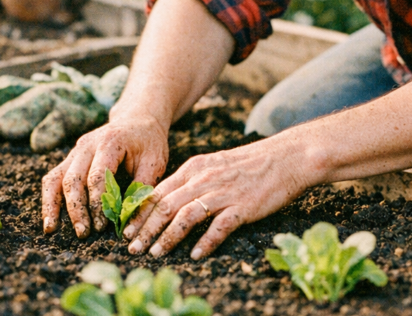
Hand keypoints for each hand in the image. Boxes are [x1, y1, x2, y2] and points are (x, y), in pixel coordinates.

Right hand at [41, 112, 168, 237]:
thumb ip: (141, 190)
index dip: (98, 202)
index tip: (104, 225)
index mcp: (110, 142)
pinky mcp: (70, 159)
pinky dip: (49, 199)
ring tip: (52, 229)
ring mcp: (75, 151)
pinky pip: (53, 178)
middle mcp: (87, 145)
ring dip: (54, 205)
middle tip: (84, 233)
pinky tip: (50, 220)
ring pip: (56, 178)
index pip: (97, 176)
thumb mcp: (154, 163)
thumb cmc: (148, 143)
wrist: (137, 120)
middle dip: (77, 208)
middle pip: (73, 179)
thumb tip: (130, 223)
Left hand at [124, 136, 308, 259]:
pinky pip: (219, 226)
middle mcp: (204, 179)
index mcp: (194, 168)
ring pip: (186, 216)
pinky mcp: (243, 206)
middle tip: (133, 248)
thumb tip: (165, 200)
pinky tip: (196, 255)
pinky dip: (205, 242)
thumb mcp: (213, 165)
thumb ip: (190, 181)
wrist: (286, 157)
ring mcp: (223, 192)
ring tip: (156, 253)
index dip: (140, 212)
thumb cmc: (249, 164)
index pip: (159, 192)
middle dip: (146, 229)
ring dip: (168, 237)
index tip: (125, 230)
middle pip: (166, 205)